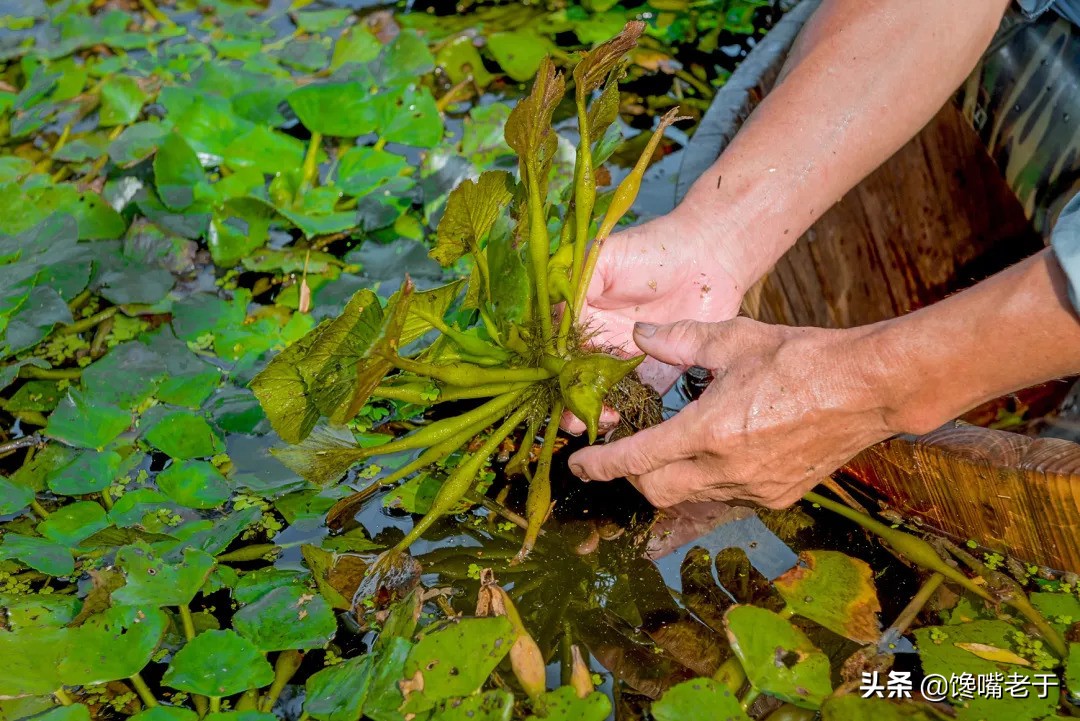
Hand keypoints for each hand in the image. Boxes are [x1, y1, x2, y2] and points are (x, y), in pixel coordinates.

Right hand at [562, 208, 746, 434]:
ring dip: (593, 412)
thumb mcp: (604, 258)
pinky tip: (621, 420)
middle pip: (574, 380)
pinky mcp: (657, 375)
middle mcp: (599, 343)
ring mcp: (626, 362)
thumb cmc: (653, 250)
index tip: (553, 383)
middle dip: (570, 401)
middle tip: (574, 414)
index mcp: (581, 316)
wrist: (708, 258)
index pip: (556, 349)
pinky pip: (637, 401)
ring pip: (601, 396)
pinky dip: (627, 415)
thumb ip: (575, 284)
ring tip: (598, 419)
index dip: (551, 370)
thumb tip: (552, 319)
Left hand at [567, 318, 897, 507]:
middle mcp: (726, 469)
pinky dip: (709, 478)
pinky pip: (727, 495)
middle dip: (631, 475)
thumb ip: (680, 340)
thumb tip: (639, 337)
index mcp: (708, 431)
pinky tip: (719, 449)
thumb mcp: (734, 339)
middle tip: (624, 449)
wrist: (870, 388)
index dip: (599, 465)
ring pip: (690, 495)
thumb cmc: (803, 358)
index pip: (635, 459)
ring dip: (671, 475)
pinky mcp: (778, 496)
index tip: (578, 464)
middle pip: (654, 490)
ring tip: (675, 442)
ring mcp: (754, 488)